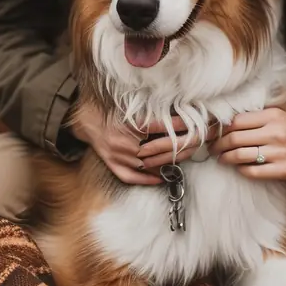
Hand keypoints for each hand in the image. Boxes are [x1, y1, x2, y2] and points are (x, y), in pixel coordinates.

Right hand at [70, 103, 214, 184]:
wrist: (87, 119)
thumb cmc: (113, 110)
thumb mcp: (134, 107)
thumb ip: (153, 110)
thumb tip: (179, 115)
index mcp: (132, 126)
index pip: (165, 128)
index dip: (183, 127)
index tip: (198, 126)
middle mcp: (125, 143)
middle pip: (160, 150)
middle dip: (181, 146)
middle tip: (197, 143)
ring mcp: (118, 156)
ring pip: (149, 165)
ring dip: (168, 163)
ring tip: (184, 158)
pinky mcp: (113, 164)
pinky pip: (131, 176)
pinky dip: (147, 179)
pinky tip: (160, 177)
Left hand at [208, 104, 285, 180]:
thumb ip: (267, 104)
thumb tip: (240, 101)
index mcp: (274, 115)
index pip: (237, 120)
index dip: (220, 128)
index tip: (213, 132)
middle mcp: (274, 132)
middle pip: (234, 138)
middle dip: (218, 144)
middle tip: (212, 147)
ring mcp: (277, 153)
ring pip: (239, 155)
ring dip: (225, 158)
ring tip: (220, 158)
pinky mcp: (280, 170)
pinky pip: (251, 171)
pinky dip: (240, 170)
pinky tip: (237, 167)